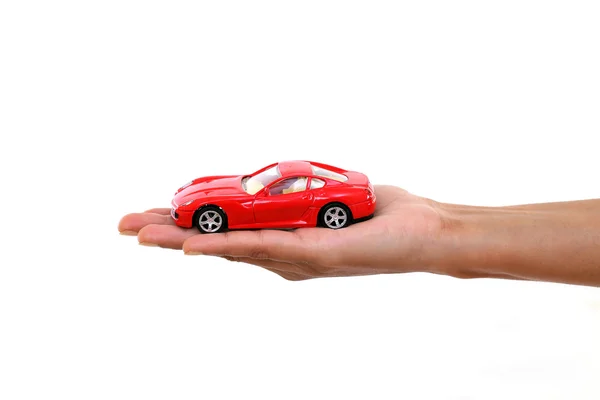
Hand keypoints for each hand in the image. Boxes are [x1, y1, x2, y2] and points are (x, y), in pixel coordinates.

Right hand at [118, 185, 446, 279]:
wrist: (422, 231)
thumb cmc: (378, 215)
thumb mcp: (326, 198)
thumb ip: (296, 197)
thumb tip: (276, 186)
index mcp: (282, 240)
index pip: (225, 230)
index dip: (188, 224)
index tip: (152, 215)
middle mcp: (283, 255)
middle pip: (217, 242)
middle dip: (169, 235)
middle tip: (125, 227)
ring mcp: (295, 258)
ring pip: (230, 247)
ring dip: (183, 240)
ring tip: (142, 233)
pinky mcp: (314, 255)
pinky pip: (264, 248)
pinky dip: (226, 246)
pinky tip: (195, 246)